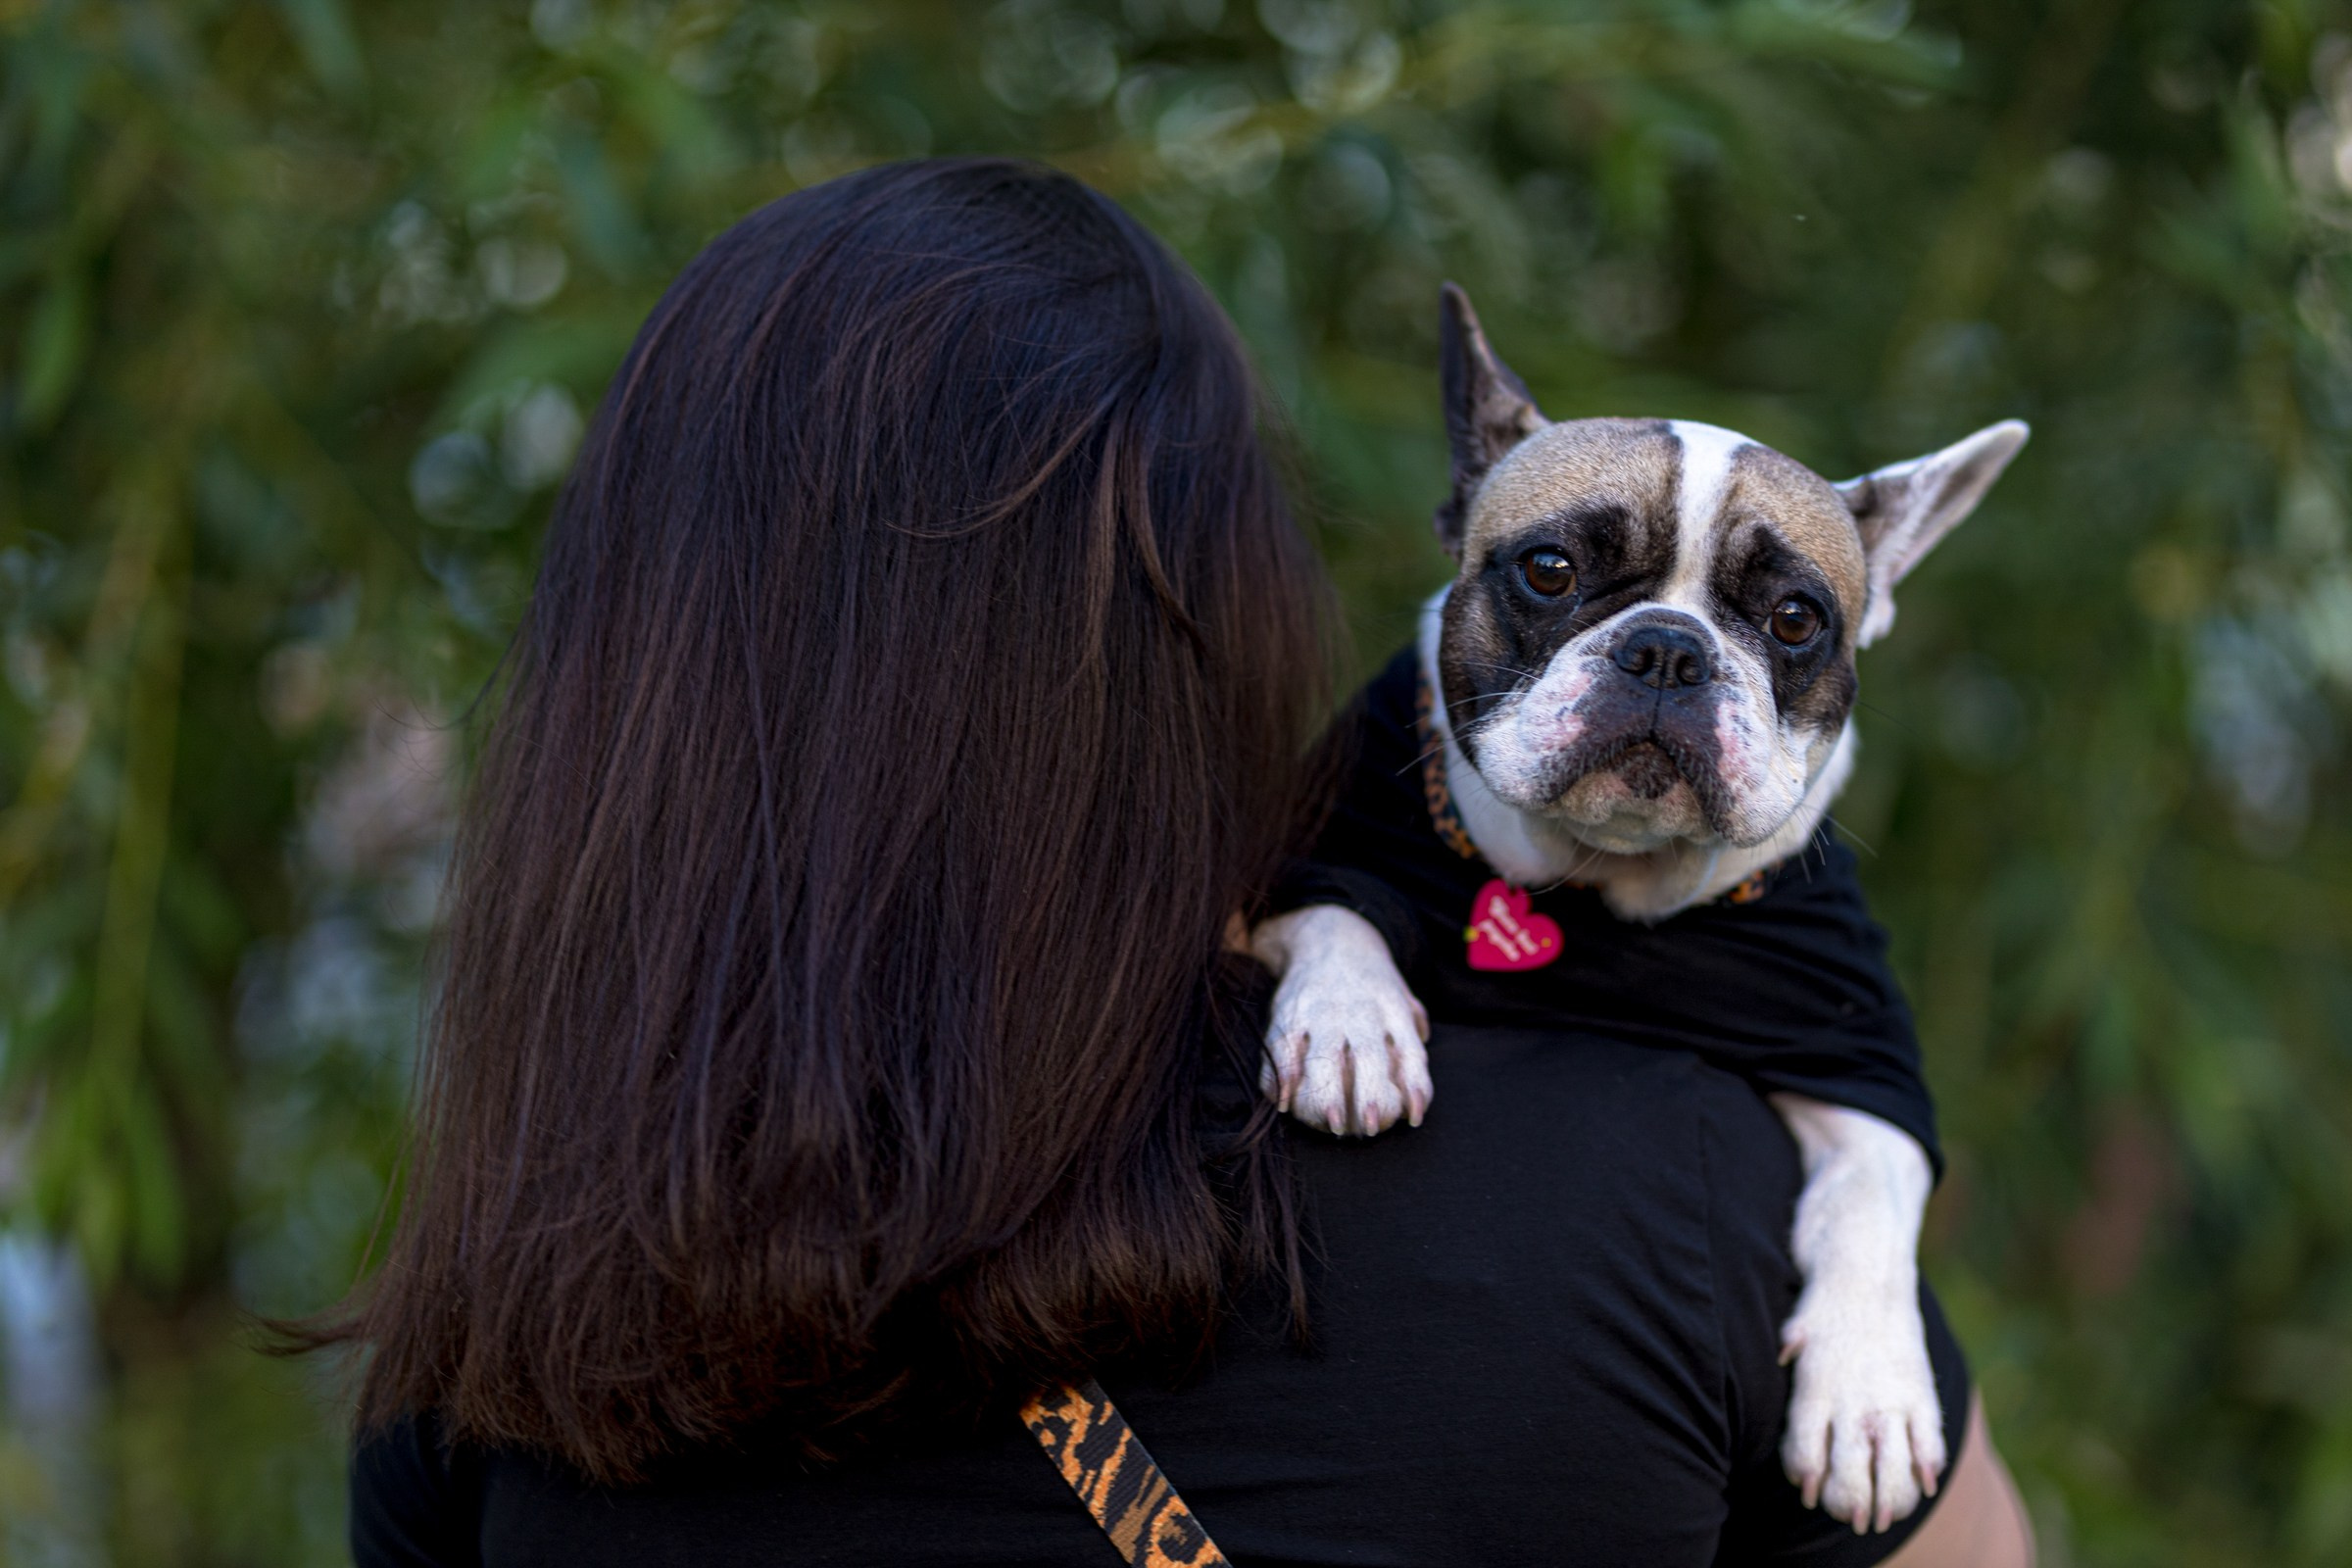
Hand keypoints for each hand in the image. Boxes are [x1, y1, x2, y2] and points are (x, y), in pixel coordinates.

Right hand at [1249, 906, 1431, 1136]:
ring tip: (1331, 1124)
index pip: (1409, 1051)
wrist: (1327, 936)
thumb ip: (1414, 1042)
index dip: (1413, 1087)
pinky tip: (1283, 1102)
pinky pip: (1281, 1049)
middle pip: (1368, 1056)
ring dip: (1325, 1094)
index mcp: (1392, 1010)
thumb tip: (1419, 1092)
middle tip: (1369, 1128)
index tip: (1411, 1118)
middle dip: (1370, 1095)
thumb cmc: (1370, 981)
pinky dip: (1279, 1077)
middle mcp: (1359, 1011)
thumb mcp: (1402, 997)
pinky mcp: (1287, 1014)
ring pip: (1322, 1057)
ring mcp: (1321, 1013)